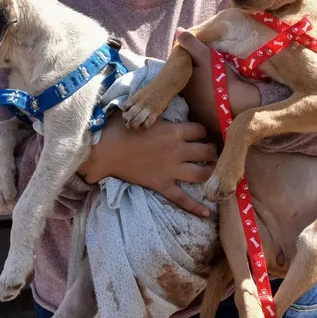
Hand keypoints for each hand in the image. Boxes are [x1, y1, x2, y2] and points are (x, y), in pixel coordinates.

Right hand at [78, 112, 216, 217]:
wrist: (105, 151)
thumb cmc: (120, 129)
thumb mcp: (143, 115)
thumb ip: (157, 113)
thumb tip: (158, 104)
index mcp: (174, 131)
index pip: (200, 130)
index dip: (203, 132)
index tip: (200, 134)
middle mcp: (178, 150)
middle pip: (207, 151)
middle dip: (211, 151)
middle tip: (210, 153)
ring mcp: (171, 169)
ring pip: (201, 174)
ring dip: (209, 172)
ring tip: (210, 172)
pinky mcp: (162, 185)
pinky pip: (182, 198)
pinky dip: (195, 207)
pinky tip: (207, 213)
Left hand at [175, 28, 261, 133]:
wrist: (238, 103)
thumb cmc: (219, 77)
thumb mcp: (205, 56)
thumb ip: (191, 44)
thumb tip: (178, 30)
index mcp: (182, 83)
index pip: (180, 72)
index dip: (188, 66)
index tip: (197, 62)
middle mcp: (185, 99)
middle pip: (187, 86)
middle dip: (193, 80)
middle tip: (206, 74)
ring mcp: (196, 112)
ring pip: (195, 98)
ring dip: (200, 93)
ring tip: (211, 86)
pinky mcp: (207, 121)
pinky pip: (205, 110)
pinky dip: (209, 105)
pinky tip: (217, 100)